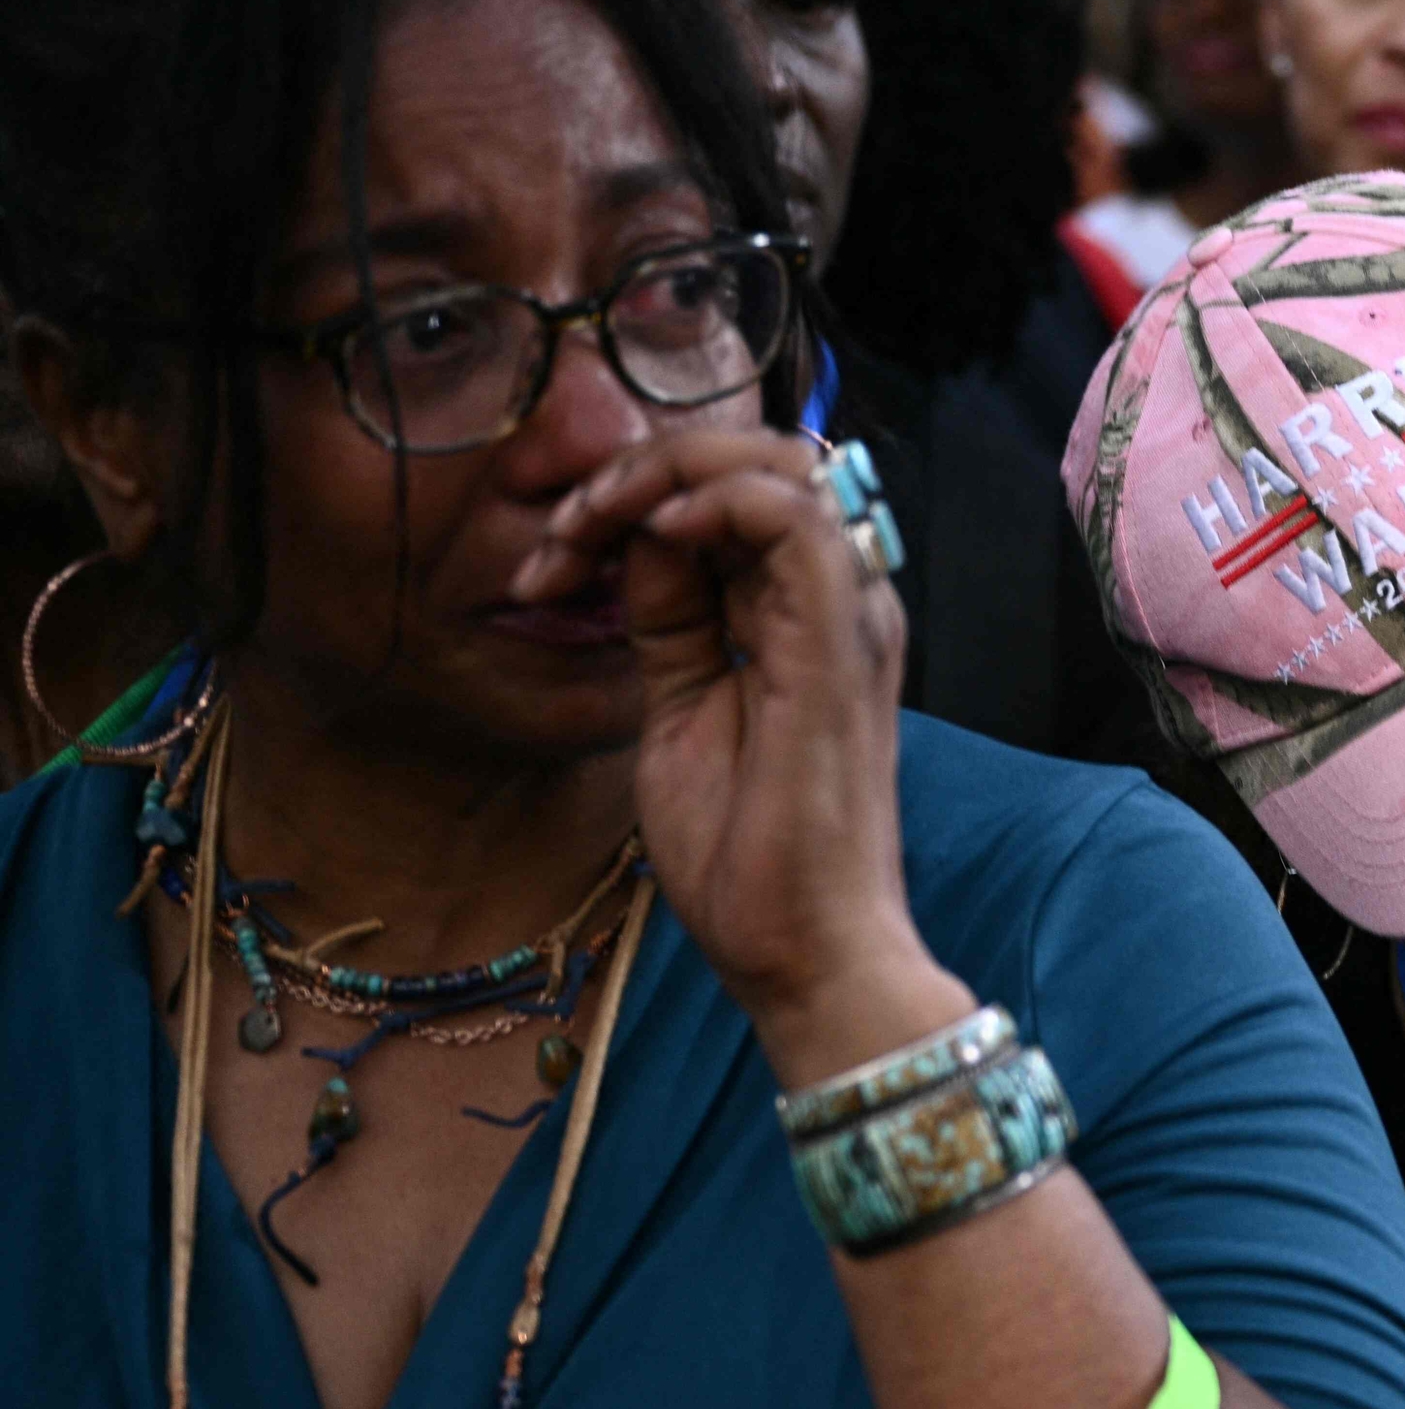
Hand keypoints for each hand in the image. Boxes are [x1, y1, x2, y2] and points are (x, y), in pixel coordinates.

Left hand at [528, 429, 965, 1082]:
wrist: (802, 951)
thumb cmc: (750, 858)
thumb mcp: (679, 710)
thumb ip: (669, 623)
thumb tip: (636, 545)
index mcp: (809, 617)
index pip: (736, 496)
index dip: (633, 500)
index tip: (550, 559)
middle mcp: (843, 601)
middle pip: (762, 457)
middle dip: (646, 467)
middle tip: (566, 525)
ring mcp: (849, 616)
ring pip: (779, 462)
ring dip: (666, 473)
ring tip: (593, 524)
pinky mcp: (840, 642)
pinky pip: (791, 515)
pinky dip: (713, 501)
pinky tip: (652, 538)